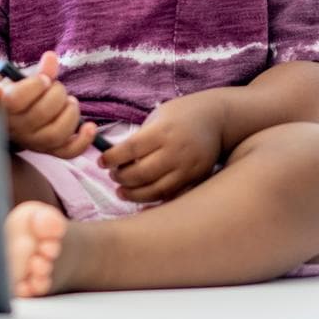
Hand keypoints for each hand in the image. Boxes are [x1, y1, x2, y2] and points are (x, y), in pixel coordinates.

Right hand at [0, 52, 97, 158]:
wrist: (12, 120)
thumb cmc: (17, 95)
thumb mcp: (22, 81)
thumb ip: (38, 71)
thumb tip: (51, 57)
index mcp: (5, 106)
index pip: (17, 99)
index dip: (35, 85)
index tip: (44, 79)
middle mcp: (17, 128)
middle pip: (40, 114)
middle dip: (57, 94)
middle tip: (58, 87)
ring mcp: (33, 143)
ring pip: (55, 134)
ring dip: (70, 114)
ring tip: (71, 102)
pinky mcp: (49, 151)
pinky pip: (67, 152)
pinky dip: (83, 141)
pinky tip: (90, 127)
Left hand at [102, 90, 228, 202]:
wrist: (217, 118)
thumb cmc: (181, 114)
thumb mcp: (159, 116)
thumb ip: (141, 137)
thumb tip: (117, 159)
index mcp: (162, 131)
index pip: (130, 149)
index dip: (112, 158)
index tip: (101, 162)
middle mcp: (176, 151)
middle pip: (141, 173)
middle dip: (121, 177)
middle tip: (112, 176)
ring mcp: (188, 167)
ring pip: (156, 190)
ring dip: (134, 194)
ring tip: (122, 191)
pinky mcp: (197, 179)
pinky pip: (174, 197)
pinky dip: (156, 202)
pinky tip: (143, 203)